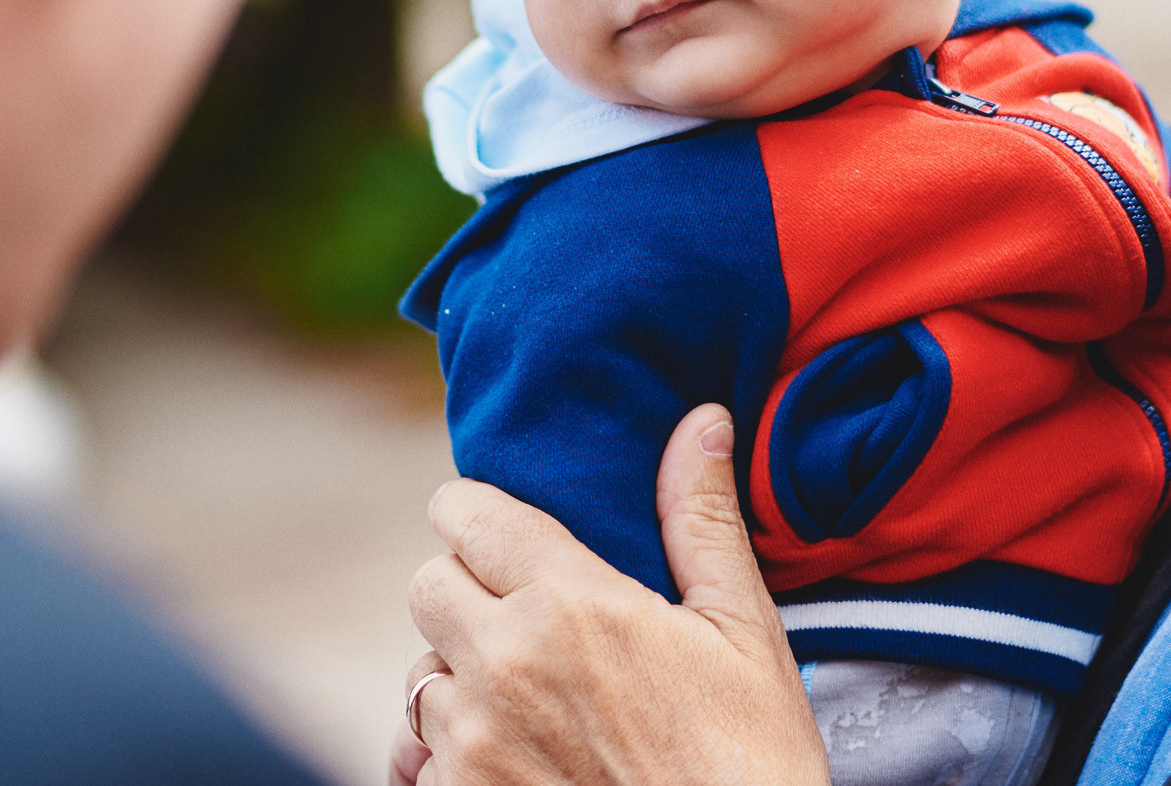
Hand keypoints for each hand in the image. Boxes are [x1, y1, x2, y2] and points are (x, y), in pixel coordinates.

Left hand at [395, 405, 828, 785]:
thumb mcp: (745, 634)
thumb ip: (703, 520)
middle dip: (466, 590)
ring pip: (420, 676)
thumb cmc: (752, 763)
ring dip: (461, 678)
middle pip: (428, 586)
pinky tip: (512, 758)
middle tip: (524, 616)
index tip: (499, 529)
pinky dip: (450, 754)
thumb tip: (701, 420)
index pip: (469, 516)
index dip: (478, 514)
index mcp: (573, 605)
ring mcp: (474, 746)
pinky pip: (417, 758)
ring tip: (533, 699)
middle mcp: (505, 666)